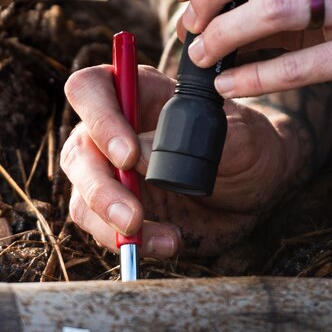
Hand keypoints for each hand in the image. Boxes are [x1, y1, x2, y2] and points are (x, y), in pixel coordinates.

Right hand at [61, 65, 300, 257]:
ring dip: (107, 220)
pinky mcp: (112, 207)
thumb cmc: (246, 147)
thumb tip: (142, 152)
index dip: (99, 118)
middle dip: (99, 186)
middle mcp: (110, 127)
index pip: (90, 89)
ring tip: (155, 236)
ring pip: (80, 192)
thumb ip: (197, 138)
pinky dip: (125, 242)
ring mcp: (107, 169)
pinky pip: (99, 226)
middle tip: (133, 216)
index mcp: (136, 91)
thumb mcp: (241, 136)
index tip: (128, 156)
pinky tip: (167, 242)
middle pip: (78, 149)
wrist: (253, 190)